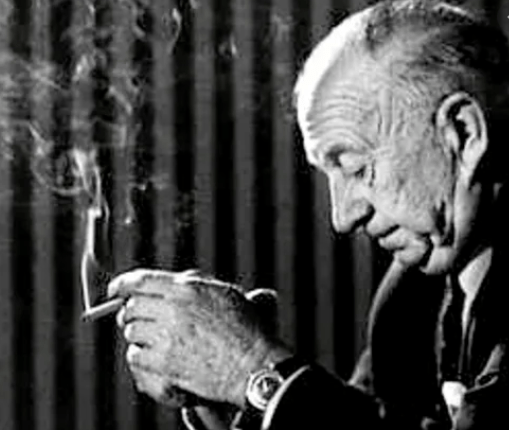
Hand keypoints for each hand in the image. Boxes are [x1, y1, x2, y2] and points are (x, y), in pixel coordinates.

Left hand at [108, 269, 289, 406]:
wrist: (250, 364)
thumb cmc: (244, 330)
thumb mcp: (225, 293)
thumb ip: (196, 283)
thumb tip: (176, 280)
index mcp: (188, 289)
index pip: (141, 280)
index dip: (122, 284)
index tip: (115, 289)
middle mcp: (174, 309)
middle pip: (132, 306)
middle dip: (131, 312)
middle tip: (136, 318)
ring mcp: (167, 336)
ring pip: (131, 331)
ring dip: (137, 334)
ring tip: (152, 338)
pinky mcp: (164, 362)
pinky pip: (135, 355)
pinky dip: (140, 355)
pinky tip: (154, 355)